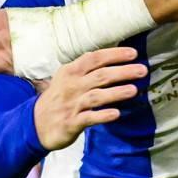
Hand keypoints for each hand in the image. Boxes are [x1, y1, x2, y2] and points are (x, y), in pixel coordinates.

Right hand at [32, 47, 147, 149]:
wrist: (35, 124)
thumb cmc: (58, 99)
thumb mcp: (66, 78)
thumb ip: (85, 69)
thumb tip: (110, 58)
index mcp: (70, 72)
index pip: (94, 58)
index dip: (114, 54)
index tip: (133, 53)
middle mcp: (71, 86)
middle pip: (100, 76)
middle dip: (122, 72)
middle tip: (142, 70)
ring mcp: (71, 105)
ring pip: (96, 96)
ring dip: (116, 92)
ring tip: (134, 90)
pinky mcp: (71, 123)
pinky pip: (89, 118)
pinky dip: (102, 115)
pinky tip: (116, 114)